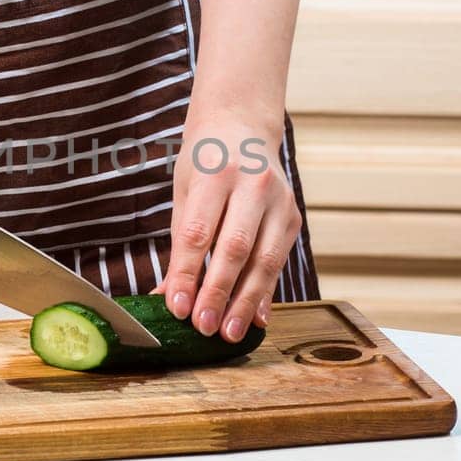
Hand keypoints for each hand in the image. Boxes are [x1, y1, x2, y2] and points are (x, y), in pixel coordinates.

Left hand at [157, 104, 302, 342]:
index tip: (176, 307)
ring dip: (244, 301)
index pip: (198, 232)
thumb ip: (179, 243)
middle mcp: (252, 184)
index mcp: (215, 173)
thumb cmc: (204, 162)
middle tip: (202, 327)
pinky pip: (279, 261)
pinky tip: (253, 318)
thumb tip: (167, 296)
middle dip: (217, 293)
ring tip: (228, 333)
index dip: (186, 273)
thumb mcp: (183, 192)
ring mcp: (279, 200)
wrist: (242, 127)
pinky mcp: (293, 216)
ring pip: (264, 260)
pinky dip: (265, 293)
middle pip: (234, 248)